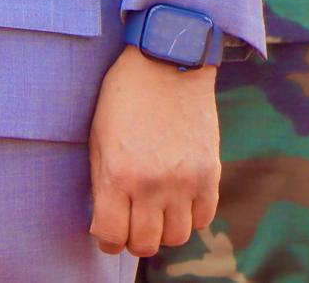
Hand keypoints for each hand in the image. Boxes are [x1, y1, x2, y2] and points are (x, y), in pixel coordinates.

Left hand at [88, 46, 218, 258]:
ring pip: (177, 238)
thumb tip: (106, 218)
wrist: (167, 63)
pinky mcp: (210, 174)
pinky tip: (177, 201)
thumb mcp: (98, 136)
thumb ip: (103, 181)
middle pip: (145, 244)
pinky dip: (189, 217)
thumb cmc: (123, 96)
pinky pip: (203, 218)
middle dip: (133, 240)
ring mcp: (185, 182)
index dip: (106, 240)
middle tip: (129, 225)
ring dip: (162, 231)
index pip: (111, 235)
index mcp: (118, 173)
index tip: (106, 232)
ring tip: (153, 214)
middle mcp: (153, 184)